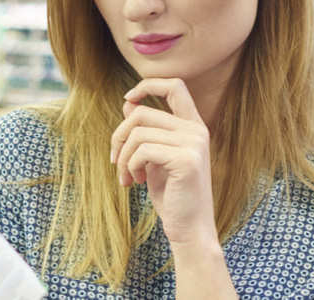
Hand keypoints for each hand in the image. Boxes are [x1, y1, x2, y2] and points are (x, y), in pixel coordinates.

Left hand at [109, 78, 215, 246]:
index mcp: (193, 126)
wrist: (189, 228)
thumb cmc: (171, 194)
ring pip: (138, 132)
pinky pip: (142, 150)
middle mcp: (197, 130)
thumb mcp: (153, 157)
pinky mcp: (186, 160)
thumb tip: (129, 102)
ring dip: (123, 157)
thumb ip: (145, 130)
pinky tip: (135, 181)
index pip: (175, 86)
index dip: (148, 85)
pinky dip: (130, 166)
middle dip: (119, 136)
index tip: (128, 98)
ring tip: (127, 176)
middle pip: (141, 113)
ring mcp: (194, 144)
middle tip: (116, 162)